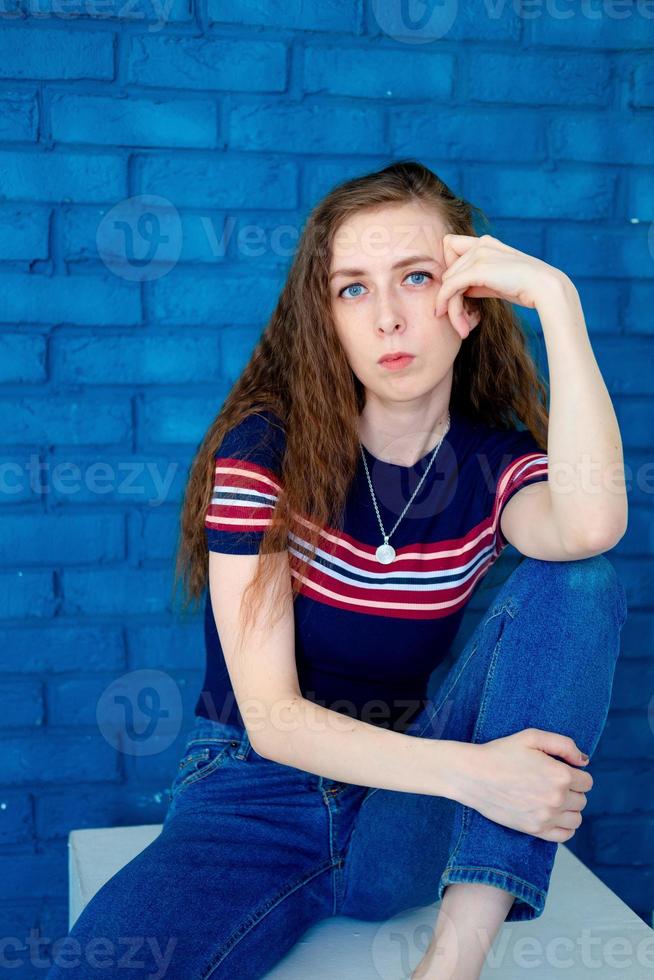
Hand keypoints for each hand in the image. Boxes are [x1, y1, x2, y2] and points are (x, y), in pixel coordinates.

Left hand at [435, 233, 566, 339]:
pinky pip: (450, 287)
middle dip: (450, 297)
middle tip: (460, 320)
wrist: (545, 289)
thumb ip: (477, 283)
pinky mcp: (478, 269)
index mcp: (486, 243)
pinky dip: (446, 304)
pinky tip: (455, 322)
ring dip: (452, 308)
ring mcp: (479, 254)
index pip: (450, 247)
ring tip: (462, 327)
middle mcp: (480, 244)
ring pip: (447, 283)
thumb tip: (459, 290)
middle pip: (447, 271)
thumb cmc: (525, 289)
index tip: (460, 290)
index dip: (450, 267)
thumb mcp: (496, 283)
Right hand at [455, 728, 593, 841]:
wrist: (473, 775)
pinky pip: (565, 835)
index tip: (560, 770)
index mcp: (560, 775)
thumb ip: (564, 744)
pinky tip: (552, 814)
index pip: (587, 781)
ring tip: (551, 798)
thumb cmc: (501, 753)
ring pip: (576, 818)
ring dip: (569, 809)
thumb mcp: (532, 737)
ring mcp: (546, 816)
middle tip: (551, 782)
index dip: (575, 773)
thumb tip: (584, 761)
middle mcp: (557, 798)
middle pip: (582, 800)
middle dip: (572, 790)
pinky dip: (564, 827)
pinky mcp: (535, 830)